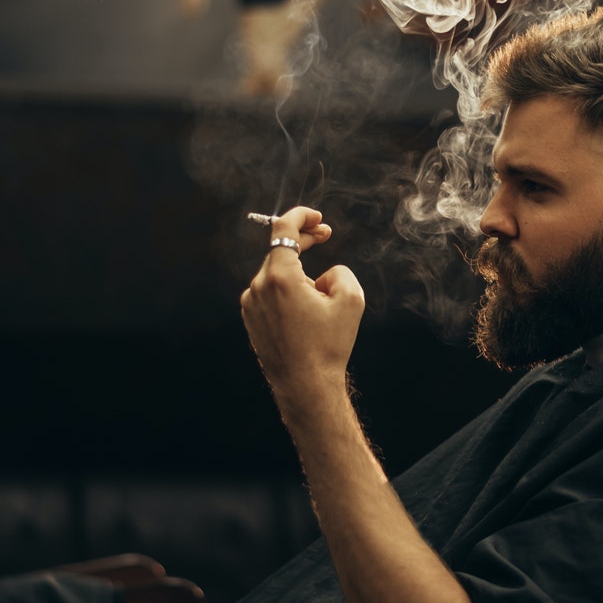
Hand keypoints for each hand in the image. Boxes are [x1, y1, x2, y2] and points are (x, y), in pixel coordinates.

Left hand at [239, 207, 359, 402]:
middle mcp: (258, 287)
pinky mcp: (251, 319)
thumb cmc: (328, 346)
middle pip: (280, 250)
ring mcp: (251, 304)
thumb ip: (341, 272)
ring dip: (298, 273)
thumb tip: (325, 275)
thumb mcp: (351, 301)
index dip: (301, 215)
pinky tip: (306, 312)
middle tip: (324, 235)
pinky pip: (270, 293)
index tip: (317, 218)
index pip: (283, 229)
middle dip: (303, 240)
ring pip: (277, 274)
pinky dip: (287, 291)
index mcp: (279, 277)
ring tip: (321, 299)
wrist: (305, 386)